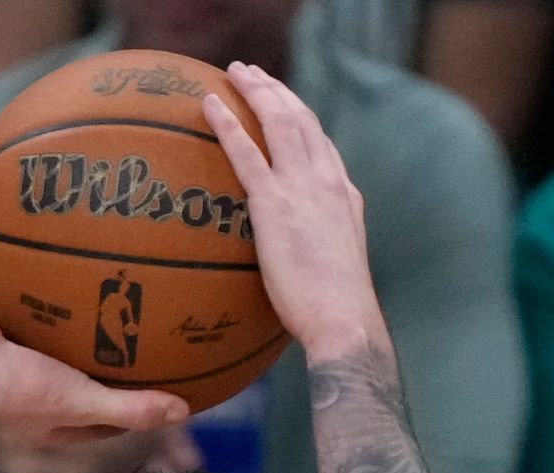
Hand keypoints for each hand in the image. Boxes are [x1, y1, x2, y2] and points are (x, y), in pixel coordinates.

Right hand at [0, 260, 191, 452]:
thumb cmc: (21, 395)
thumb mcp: (85, 402)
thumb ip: (132, 408)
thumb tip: (184, 411)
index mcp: (40, 411)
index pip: (86, 409)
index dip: (114, 398)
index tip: (141, 381)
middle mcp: (11, 382)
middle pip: (50, 361)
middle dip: (73, 345)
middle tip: (104, 320)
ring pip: (9, 323)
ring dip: (24, 304)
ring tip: (49, 275)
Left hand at [201, 66, 390, 363]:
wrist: (345, 320)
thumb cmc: (336, 313)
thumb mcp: (332, 272)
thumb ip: (316, 254)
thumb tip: (296, 269)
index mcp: (344, 195)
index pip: (322, 145)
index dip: (302, 118)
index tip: (285, 104)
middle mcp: (328, 181)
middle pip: (302, 119)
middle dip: (278, 91)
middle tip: (255, 74)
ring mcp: (303, 187)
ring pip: (279, 122)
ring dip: (256, 90)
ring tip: (235, 72)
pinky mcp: (275, 203)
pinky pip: (246, 152)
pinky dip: (227, 123)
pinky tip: (209, 105)